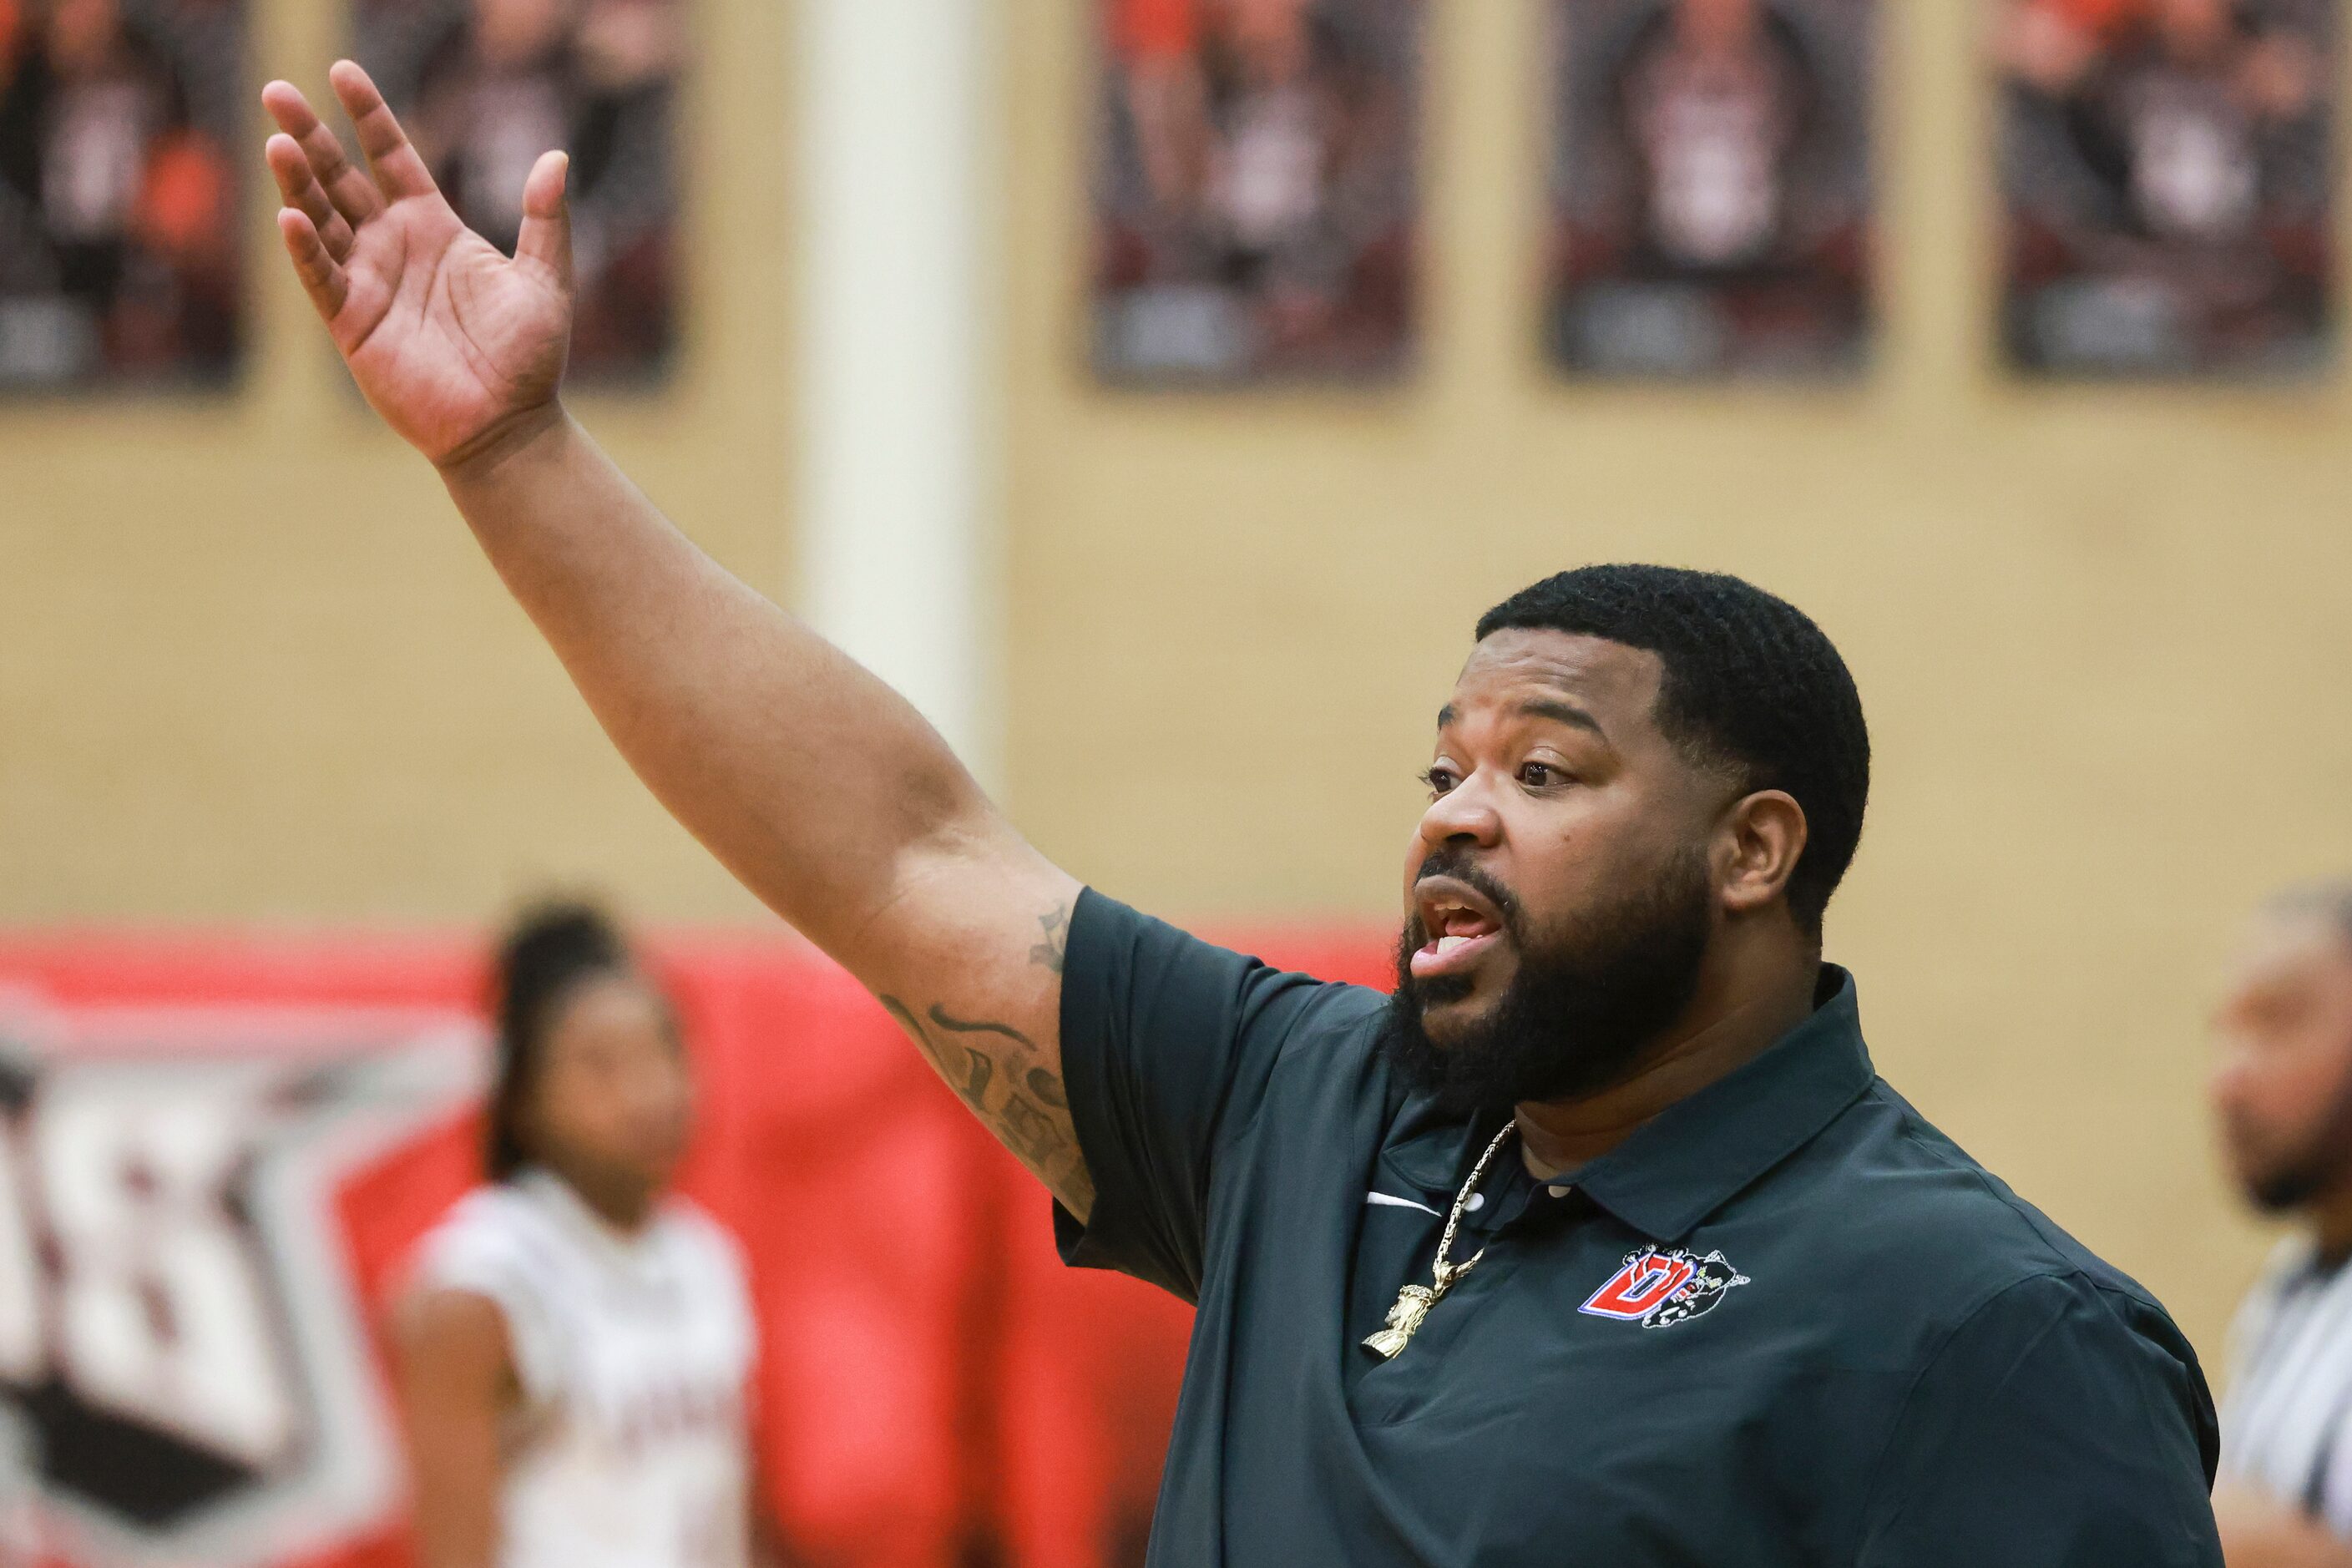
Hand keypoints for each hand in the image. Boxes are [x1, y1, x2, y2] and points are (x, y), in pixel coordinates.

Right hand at [262, 62, 572, 468]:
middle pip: (340, 178)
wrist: (510, 425)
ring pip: (321, 220)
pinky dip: (306, 249)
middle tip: (277, 91)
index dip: (368, 116)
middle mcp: (393, 247)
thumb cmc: (529, 358)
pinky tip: (291, 217)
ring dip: (299, 183)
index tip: (341, 72)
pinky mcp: (353, 324)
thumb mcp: (546, 278)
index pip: (391, 157)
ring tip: (280, 142)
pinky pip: (322, 278)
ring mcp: (368, 282)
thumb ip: (546, 218)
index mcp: (434, 227)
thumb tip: (558, 156)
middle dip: (310, 135)